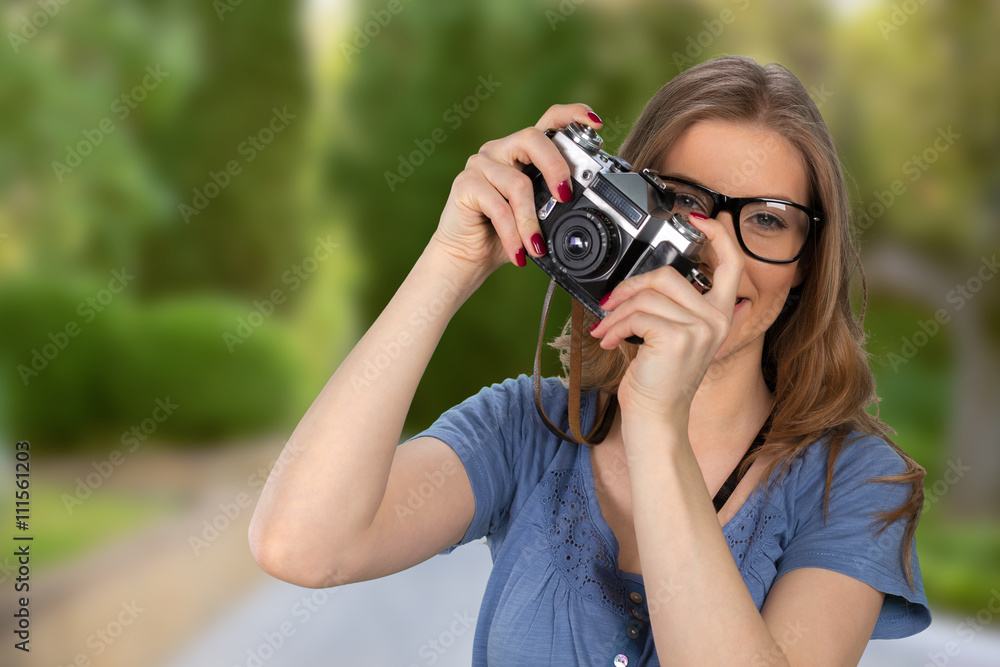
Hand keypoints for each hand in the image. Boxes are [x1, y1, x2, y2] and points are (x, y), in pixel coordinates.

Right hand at [428, 104, 602, 280]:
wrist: (467, 258)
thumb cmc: (504, 234)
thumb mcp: (538, 216)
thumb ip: (555, 202)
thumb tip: (585, 206)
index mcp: (523, 152)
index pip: (549, 120)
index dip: (572, 114)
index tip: (595, 122)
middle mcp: (500, 150)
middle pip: (533, 139)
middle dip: (555, 167)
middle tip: (565, 196)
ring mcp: (480, 164)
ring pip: (518, 183)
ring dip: (531, 222)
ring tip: (537, 248)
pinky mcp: (466, 184)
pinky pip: (498, 207)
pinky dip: (513, 234)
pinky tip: (519, 253)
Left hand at [588, 214, 744, 424]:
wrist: (656, 418)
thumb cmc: (659, 380)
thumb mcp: (673, 337)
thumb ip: (671, 307)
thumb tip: (643, 282)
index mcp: (720, 315)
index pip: (731, 263)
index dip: (716, 235)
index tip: (696, 217)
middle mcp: (716, 320)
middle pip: (668, 274)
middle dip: (630, 287)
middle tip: (611, 303)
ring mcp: (700, 328)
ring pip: (647, 295)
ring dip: (617, 312)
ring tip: (606, 328)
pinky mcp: (678, 337)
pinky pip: (638, 315)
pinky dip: (616, 326)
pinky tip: (609, 340)